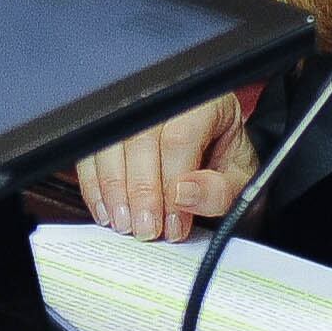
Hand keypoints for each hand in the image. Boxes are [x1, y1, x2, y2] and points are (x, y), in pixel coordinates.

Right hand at [72, 94, 253, 241]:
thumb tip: (184, 194)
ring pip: (110, 145)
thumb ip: (219, 190)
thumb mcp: (240, 181)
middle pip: (139, 140)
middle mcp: (167, 101)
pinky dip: (94, 187)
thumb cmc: (226, 166)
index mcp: (205, 105)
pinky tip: (108, 212)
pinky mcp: (111, 130)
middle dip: (140, 192)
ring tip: (126, 225)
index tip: (172, 222)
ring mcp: (135, 112)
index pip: (179, 137)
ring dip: (114, 191)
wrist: (215, 158)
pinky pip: (91, 154)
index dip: (171, 183)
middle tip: (145, 229)